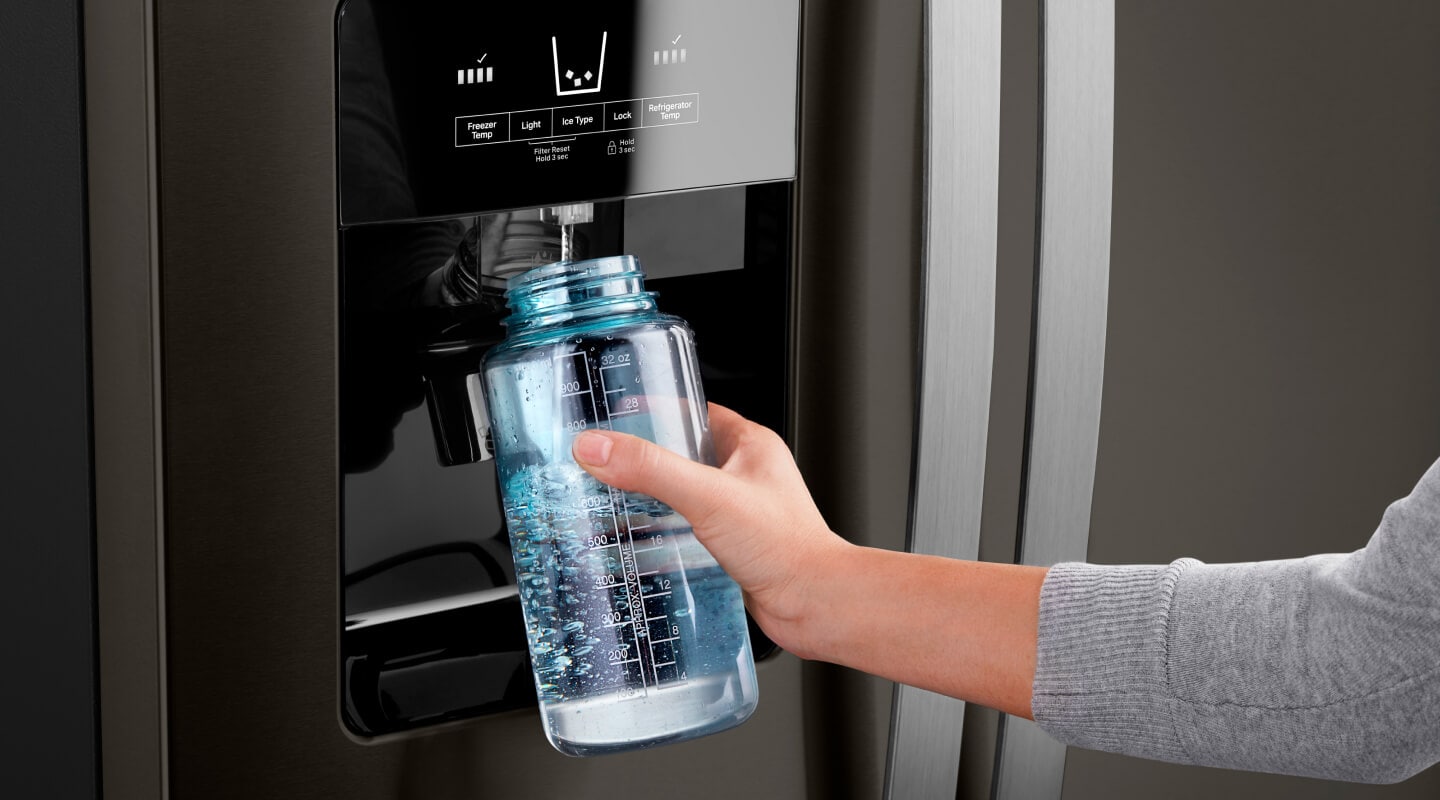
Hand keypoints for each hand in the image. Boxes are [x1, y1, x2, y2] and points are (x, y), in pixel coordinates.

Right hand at [571, 403, 850, 655]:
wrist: (814, 605)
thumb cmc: (786, 547)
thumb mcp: (708, 496)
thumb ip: (651, 469)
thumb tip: (598, 447)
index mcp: (750, 445)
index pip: (694, 413)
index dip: (654, 412)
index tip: (616, 416)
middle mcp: (745, 475)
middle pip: (682, 456)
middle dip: (643, 461)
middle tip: (604, 464)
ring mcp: (739, 512)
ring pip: (683, 496)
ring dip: (650, 500)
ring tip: (612, 502)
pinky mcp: (732, 547)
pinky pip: (688, 532)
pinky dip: (662, 536)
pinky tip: (639, 546)